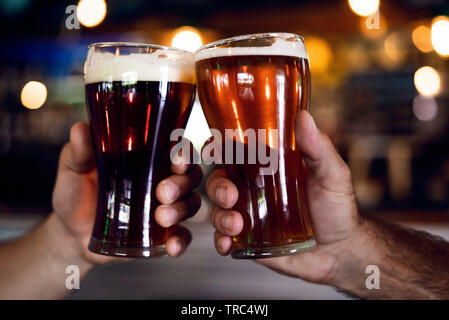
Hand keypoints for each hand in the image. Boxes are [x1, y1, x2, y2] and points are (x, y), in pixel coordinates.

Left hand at [51, 122, 201, 265]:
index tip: (176, 160)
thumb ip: (79, 151)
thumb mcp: (73, 169)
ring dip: (183, 209)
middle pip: (190, 176)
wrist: (69, 233)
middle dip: (183, 183)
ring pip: (191, 203)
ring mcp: (164, 208)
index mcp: (147, 159)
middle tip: (163, 193)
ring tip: (161, 217)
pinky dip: (182, 241)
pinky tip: (172, 247)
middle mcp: (161, 180)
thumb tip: (80, 129)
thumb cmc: (74, 194)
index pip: (176, 149)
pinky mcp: (161, 235)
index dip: (184, 153)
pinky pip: (182, 236)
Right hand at [206, 110, 362, 284]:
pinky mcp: (249, 240)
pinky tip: (227, 243)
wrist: (340, 251)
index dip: (218, 148)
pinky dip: (220, 240)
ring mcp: (250, 214)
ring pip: (218, 209)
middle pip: (219, 180)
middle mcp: (254, 188)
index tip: (214, 150)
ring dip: (219, 216)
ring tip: (236, 225)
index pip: (235, 151)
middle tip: (230, 196)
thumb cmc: (337, 208)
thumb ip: (319, 148)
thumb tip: (304, 117)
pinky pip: (224, 238)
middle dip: (217, 186)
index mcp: (268, 166)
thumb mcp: (332, 174)